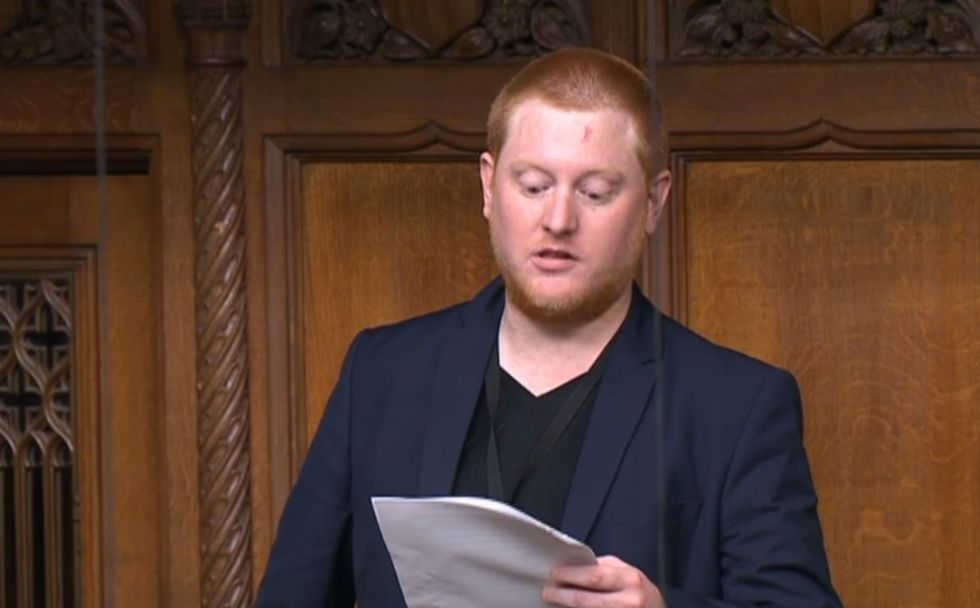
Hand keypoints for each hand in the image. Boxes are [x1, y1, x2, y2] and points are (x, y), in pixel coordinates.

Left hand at [542, 555, 665, 607]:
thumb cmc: (642, 593)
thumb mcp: (628, 573)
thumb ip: (604, 568)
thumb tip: (574, 566)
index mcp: (631, 580)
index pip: (594, 577)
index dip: (571, 575)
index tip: (554, 574)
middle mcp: (629, 602)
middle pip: (585, 600)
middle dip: (562, 594)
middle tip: (548, 590)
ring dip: (567, 606)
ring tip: (556, 599)